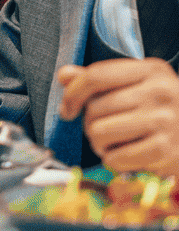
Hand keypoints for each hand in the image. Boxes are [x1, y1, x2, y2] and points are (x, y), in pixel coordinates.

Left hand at [58, 59, 178, 176]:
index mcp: (150, 70)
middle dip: (90, 123)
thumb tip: (64, 75)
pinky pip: (116, 158)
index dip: (73, 94)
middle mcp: (160, 92)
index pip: (96, 76)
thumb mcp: (139, 84)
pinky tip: (127, 155)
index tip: (67, 109)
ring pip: (100, 133)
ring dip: (99, 143)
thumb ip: (100, 79)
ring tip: (114, 143)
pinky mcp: (167, 151)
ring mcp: (165, 121)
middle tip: (105, 129)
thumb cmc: (165, 109)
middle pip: (95, 108)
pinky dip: (114, 161)